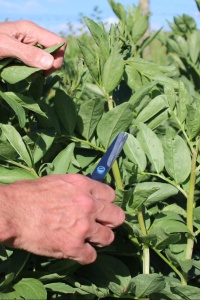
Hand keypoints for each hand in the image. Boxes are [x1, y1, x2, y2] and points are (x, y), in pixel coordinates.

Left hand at [0, 20, 65, 74]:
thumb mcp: (6, 47)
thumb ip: (28, 54)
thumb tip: (51, 63)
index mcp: (32, 30)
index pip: (59, 43)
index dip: (57, 58)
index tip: (44, 70)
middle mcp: (33, 37)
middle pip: (55, 52)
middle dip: (49, 66)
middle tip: (34, 74)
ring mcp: (29, 46)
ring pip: (46, 60)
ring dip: (40, 70)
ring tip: (26, 74)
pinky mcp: (24, 55)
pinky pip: (37, 64)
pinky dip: (33, 72)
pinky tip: (23, 73)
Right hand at [0, 174, 124, 263]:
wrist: (12, 212)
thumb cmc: (28, 194)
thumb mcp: (57, 182)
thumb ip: (76, 189)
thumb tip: (86, 195)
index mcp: (84, 186)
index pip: (111, 195)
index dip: (106, 203)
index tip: (100, 209)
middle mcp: (88, 204)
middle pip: (116, 216)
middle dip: (109, 221)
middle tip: (99, 225)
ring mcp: (83, 226)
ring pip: (108, 238)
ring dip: (98, 239)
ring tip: (86, 239)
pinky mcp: (74, 246)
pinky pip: (91, 256)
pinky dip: (84, 255)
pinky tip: (75, 251)